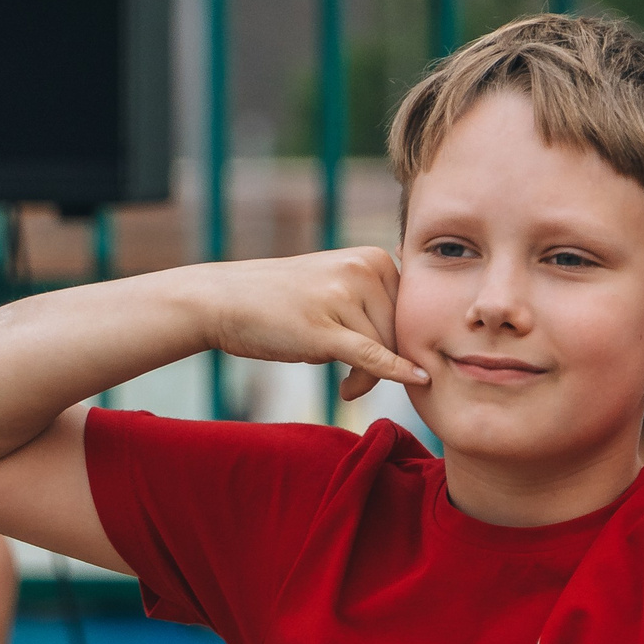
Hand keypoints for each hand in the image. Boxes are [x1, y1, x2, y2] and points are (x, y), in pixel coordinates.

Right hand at [194, 248, 429, 401]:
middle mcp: (363, 269)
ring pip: (384, 350)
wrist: (224, 300)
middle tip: (354, 383)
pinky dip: (396, 371)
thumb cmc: (282, 302)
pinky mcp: (326, 327)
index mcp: (373, 257)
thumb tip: (419, 349)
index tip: (374, 361)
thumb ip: (376, 306)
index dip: (398, 343)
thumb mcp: (337, 288)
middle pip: (401, 331)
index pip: (411, 311)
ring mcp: (344, 295)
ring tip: (345, 386)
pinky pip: (373, 356)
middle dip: (384, 365)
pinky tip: (418, 380)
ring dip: (368, 379)